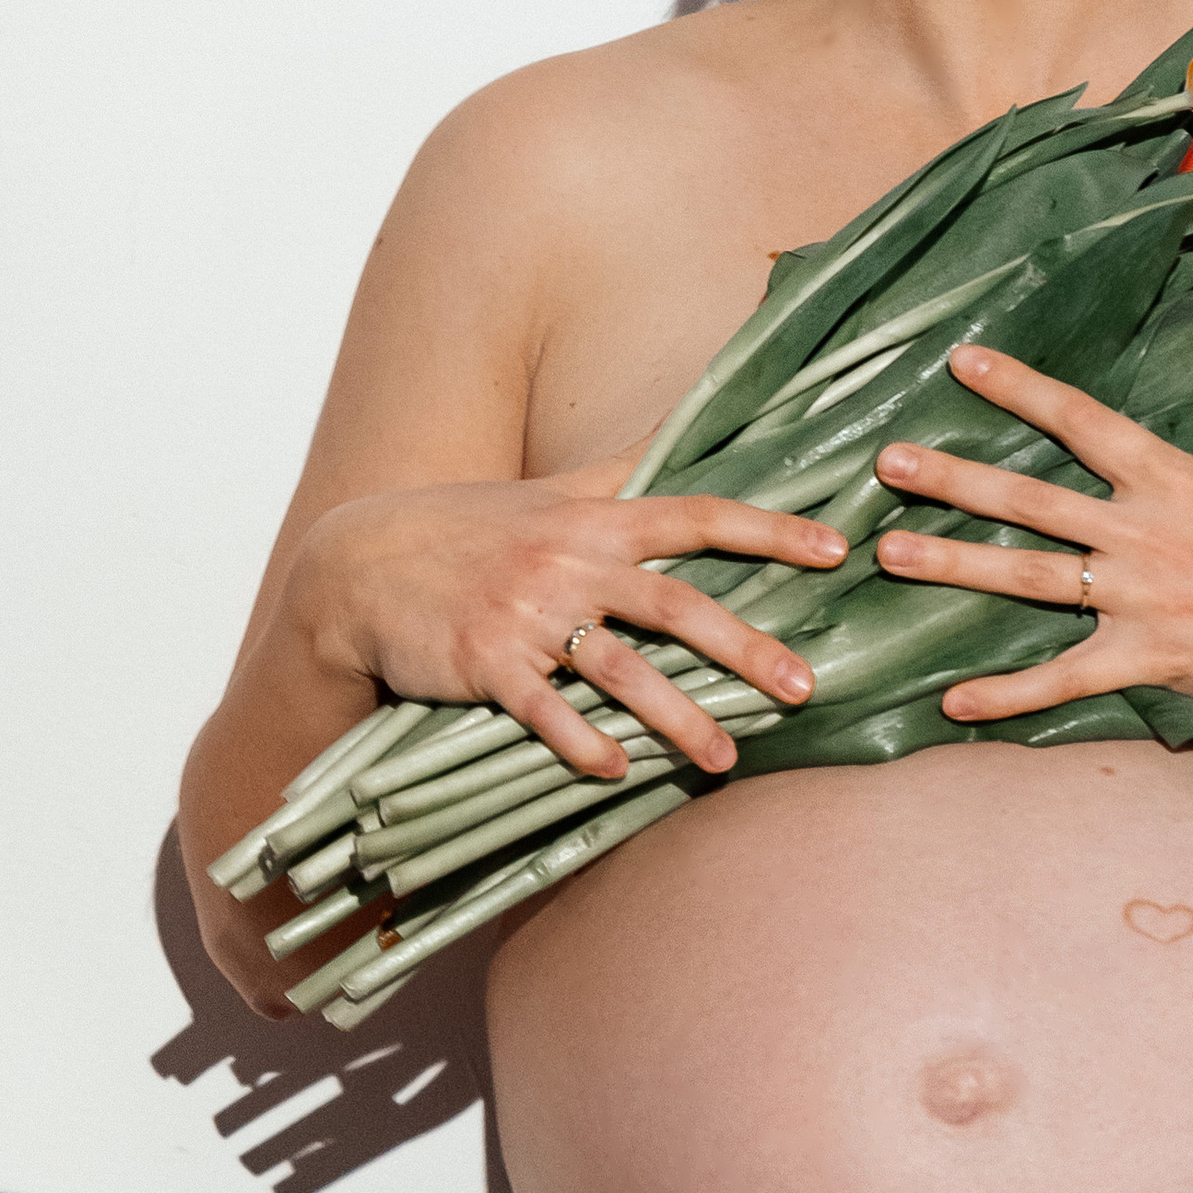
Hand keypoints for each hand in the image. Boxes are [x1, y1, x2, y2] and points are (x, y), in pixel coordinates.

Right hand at [285, 470, 845, 782]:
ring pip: (618, 669)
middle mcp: (567, 563)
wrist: (358, 566)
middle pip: (675, 605)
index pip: (698, 516)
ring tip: (727, 759)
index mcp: (592, 520)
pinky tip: (618, 770)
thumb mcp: (549, 492)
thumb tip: (687, 422)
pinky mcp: (482, 665)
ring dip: (678, 717)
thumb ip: (624, 470)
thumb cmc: (469, 528)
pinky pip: (542, 710)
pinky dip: (580, 740)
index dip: (769, 531)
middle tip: (804, 687)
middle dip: (745, 647)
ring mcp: (525, 616)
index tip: (835, 548)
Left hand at [871, 281, 1192, 732]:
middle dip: (954, 478)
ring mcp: (1140, 603)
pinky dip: (1007, 696)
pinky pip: (1063, 680)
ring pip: (1028, 581)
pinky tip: (951, 702)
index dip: (1019, 387)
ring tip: (888, 554)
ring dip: (954, 566)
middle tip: (886, 463)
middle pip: (1030, 499)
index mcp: (1176, 480)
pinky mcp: (1147, 662)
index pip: (1081, 421)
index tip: (960, 361)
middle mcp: (1144, 536)